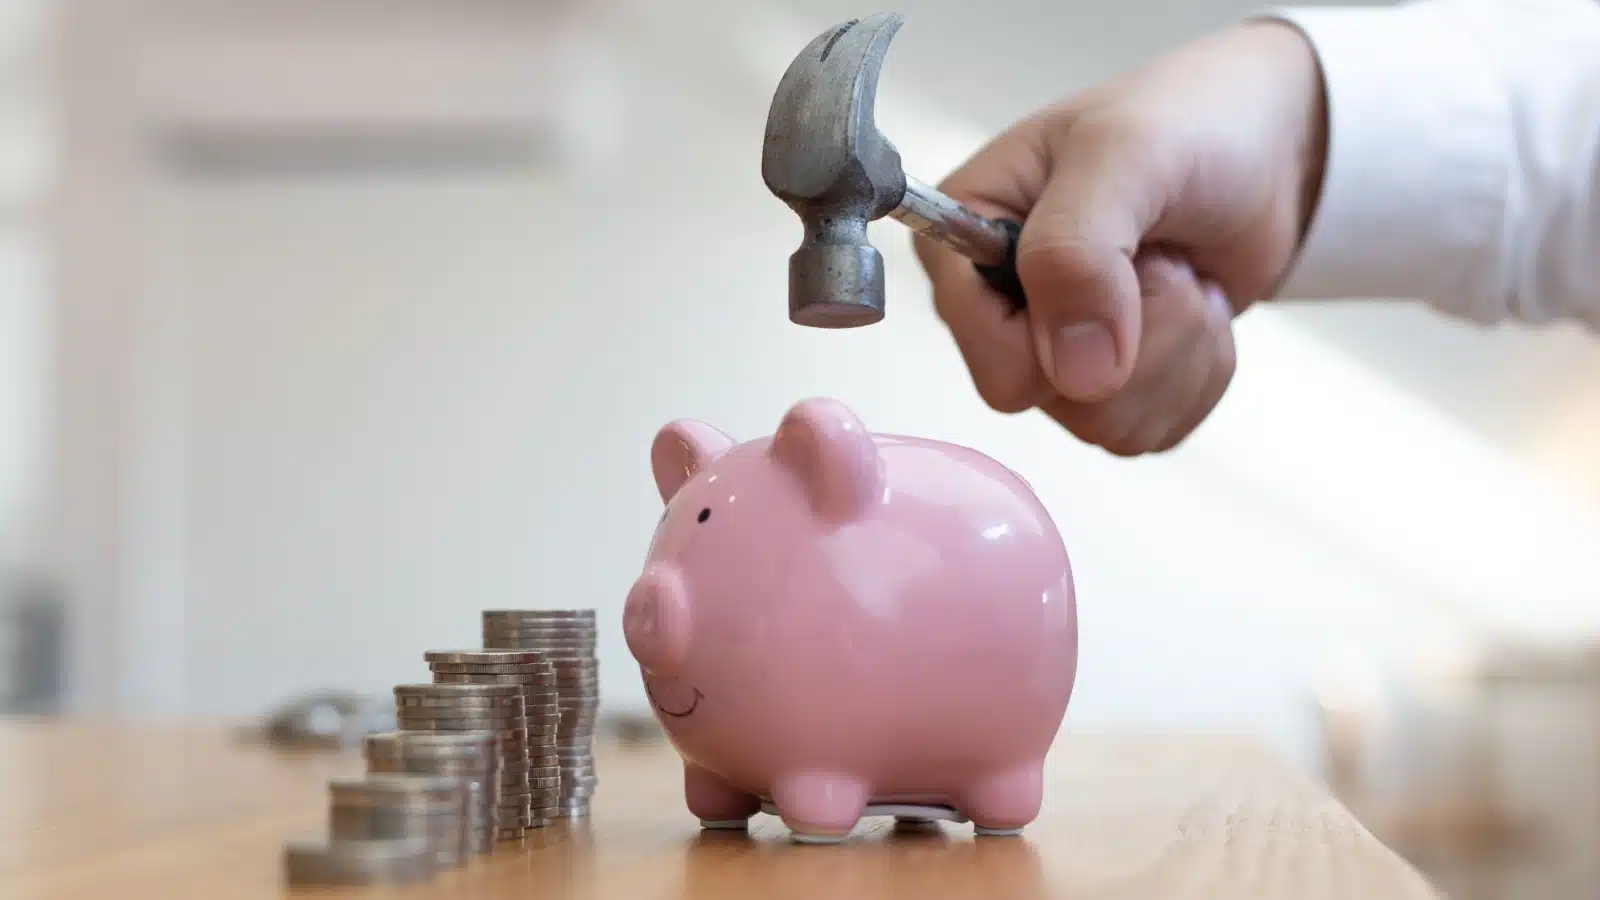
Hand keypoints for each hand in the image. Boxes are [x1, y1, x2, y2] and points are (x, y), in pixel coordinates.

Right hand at [915, 21, 1326, 455]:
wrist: (1262, 145)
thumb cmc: (1184, 121)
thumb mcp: (1123, 155)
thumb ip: (1077, 251)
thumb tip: (1077, 376)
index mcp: (961, 246)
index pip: (995, 363)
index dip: (1071, 332)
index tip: (1122, 260)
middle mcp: (993, 308)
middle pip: (1059, 402)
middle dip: (1142, 336)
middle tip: (1159, 258)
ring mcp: (1050, 351)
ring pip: (1111, 425)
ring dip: (1179, 351)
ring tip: (1179, 273)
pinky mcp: (1109, 383)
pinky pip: (1153, 431)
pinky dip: (1199, 372)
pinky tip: (1193, 307)